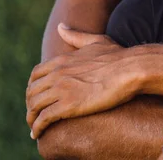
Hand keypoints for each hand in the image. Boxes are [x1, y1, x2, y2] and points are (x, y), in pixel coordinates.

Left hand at [26, 24, 136, 138]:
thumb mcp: (96, 41)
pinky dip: (37, 128)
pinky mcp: (69, 105)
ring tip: (34, 127)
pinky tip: (37, 134)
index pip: (35, 75)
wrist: (132, 68)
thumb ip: (76, 36)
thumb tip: (61, 27)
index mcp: (62, 60)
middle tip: (35, 114)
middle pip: (32, 92)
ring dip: (30, 118)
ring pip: (34, 106)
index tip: (38, 96)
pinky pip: (44, 119)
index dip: (33, 87)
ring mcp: (62, 90)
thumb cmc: (119, 56)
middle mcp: (57, 74)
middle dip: (30, 104)